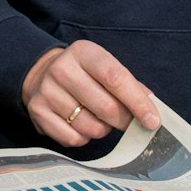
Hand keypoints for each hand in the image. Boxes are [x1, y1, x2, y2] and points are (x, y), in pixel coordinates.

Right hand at [20, 40, 158, 146]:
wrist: (42, 75)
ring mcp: (47, 91)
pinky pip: (73, 138)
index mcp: (84, 52)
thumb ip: (130, 86)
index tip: (153, 121)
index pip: (116, 79)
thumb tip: (152, 112)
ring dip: (102, 130)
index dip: (138, 103)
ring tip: (96, 118)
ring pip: (91, 127)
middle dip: (124, 121)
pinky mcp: (37, 112)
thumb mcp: (105, 68)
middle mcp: (62, 69)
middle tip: (127, 123)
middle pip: (106, 107)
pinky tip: (79, 124)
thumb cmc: (85, 75)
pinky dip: (83, 137)